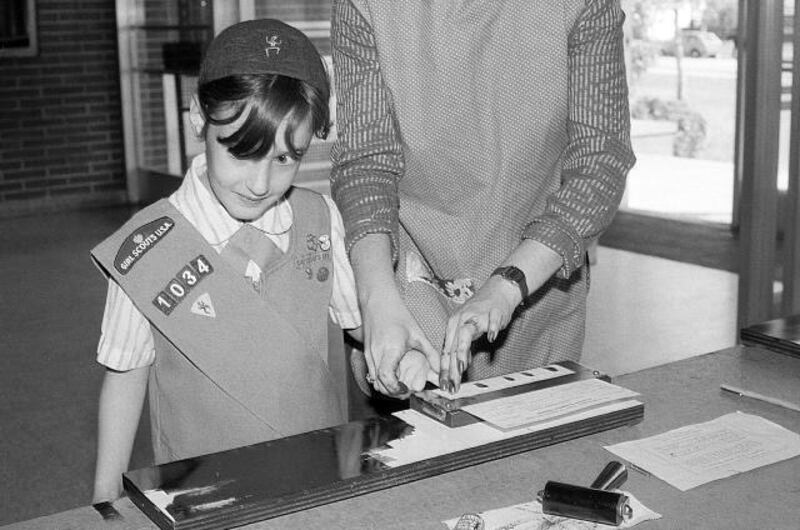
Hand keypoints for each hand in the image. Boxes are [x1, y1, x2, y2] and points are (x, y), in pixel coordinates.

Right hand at [362, 294, 439, 396]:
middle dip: (394, 392)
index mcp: (390, 350)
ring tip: (402, 384)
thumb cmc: (397, 314)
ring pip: (374, 381)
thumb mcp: (417, 334)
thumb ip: (430, 354)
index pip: (386, 377)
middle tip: (408, 391)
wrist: (377, 302)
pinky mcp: (366, 354)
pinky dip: (382, 380)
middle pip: (379, 385)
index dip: (396, 388)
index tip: (407, 390)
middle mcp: (376, 354)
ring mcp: (369, 355)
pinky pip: (372, 374)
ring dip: (387, 387)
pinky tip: (394, 374)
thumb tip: (441, 370)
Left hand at [441, 275, 521, 391]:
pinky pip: (491, 321)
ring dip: (462, 350)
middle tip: (451, 384)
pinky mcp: (493, 312)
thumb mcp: (468, 329)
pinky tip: (492, 339)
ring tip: (461, 366)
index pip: (445, 350)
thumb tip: (460, 365)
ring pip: (465, 333)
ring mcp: (477, 315)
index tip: (443, 385)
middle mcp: (461, 320)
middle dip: (451, 367)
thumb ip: (463, 347)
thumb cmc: (481, 312)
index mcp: (453, 325)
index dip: (444, 370)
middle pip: (453, 345)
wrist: (498, 291)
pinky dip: (491, 329)